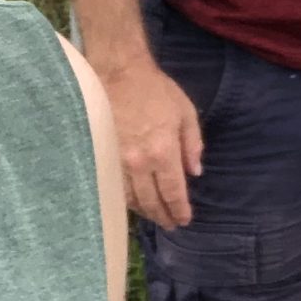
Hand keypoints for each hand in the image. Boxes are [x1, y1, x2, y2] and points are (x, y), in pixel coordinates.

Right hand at [98, 53, 203, 227]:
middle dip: (163, 216)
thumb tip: (195, 173)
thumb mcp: (185, 113)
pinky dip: (127, 201)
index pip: (173, 192)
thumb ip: (192, 145)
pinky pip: (116, 188)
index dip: (180, 210)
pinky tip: (135, 204)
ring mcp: (119, 162)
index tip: (185, 220)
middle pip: (152, 201)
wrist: (119, 75)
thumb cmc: (156, 91)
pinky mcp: (105, 157)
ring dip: (145, 213)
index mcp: (163, 152)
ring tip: (156, 218)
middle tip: (172, 225)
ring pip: (132, 199)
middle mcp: (140, 163)